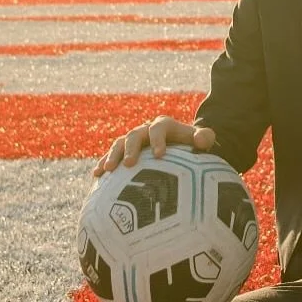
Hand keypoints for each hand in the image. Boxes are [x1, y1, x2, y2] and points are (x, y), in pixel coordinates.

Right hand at [93, 114, 217, 177]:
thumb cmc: (191, 146)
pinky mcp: (123, 151)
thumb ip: (204, 137)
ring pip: (119, 144)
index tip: (159, 155)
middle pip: (134, 135)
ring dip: (112, 156)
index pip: (159, 129)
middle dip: (130, 149)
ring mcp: (132, 140)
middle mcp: (145, 129)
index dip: (158, 140)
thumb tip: (203, 139)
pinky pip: (110, 155)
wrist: (178, 148)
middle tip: (128, 164)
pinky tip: (97, 176)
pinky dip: (103, 163)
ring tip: (107, 170)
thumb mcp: (201, 140)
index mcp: (163, 125)